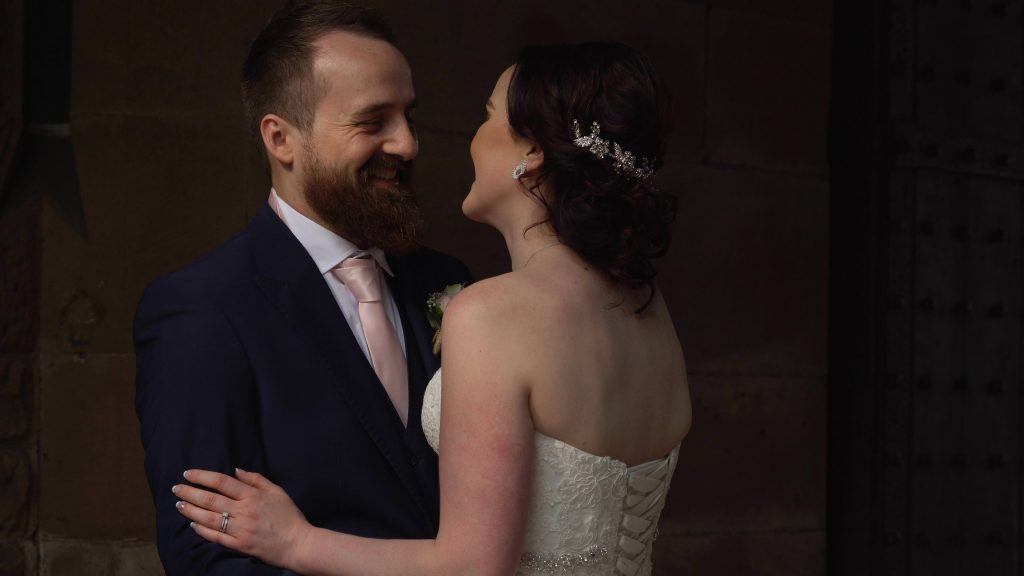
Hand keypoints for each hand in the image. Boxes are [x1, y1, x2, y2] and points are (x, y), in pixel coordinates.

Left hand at [172, 468, 311, 569]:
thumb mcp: (277, 491)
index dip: (202, 476)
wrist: (298, 543)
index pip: (221, 482)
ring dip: (191, 510)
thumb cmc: (289, 516)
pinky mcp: (239, 545)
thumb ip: (256, 479)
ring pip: (209, 518)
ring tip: (179, 504)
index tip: (188, 473)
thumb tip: (236, 470)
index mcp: (252, 495)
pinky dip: (202, 530)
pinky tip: (192, 524)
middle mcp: (244, 511)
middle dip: (190, 492)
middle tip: (176, 488)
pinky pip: (216, 536)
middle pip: (210, 499)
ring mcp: (240, 529)